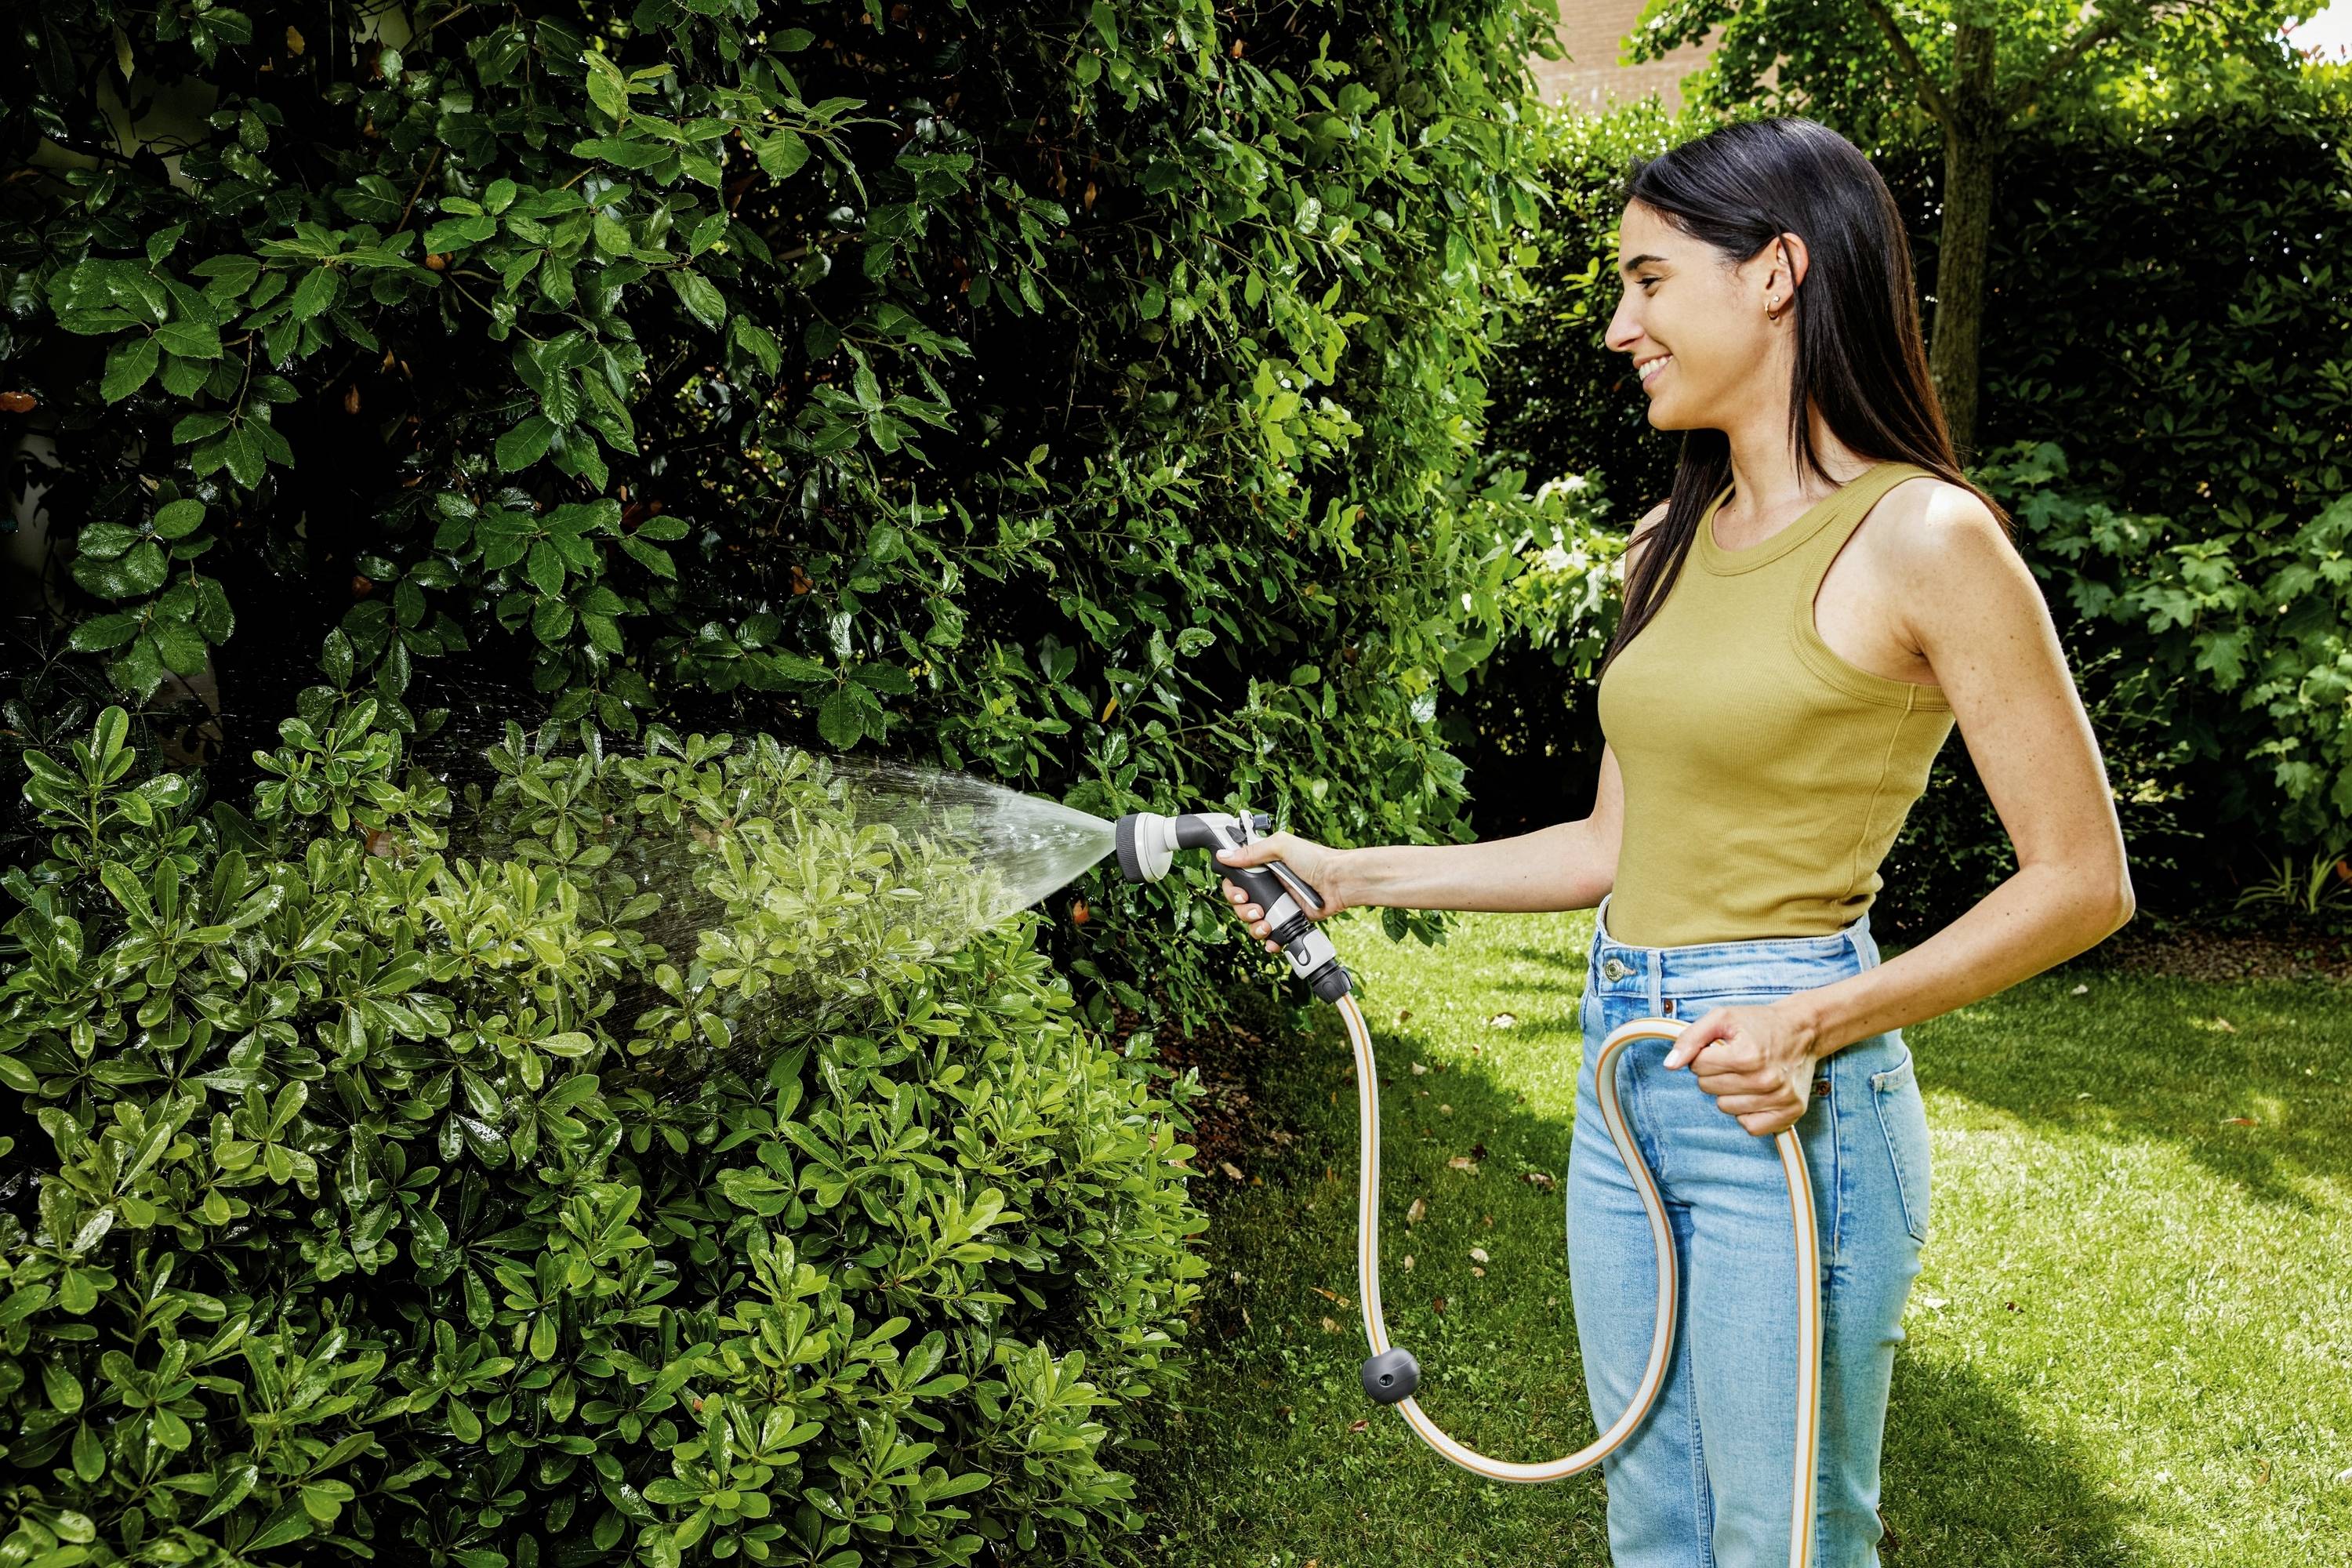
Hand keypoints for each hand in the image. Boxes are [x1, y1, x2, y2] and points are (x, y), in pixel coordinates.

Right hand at [1215, 832, 1347, 954]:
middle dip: (1242, 910)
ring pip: (1253, 921)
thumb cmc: (1316, 859)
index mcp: (1263, 867)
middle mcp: (1268, 886)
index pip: (1236, 880)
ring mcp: (1278, 904)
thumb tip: (1224, 855)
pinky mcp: (1289, 919)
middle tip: (1256, 909)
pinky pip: (1272, 934)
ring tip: (1266, 924)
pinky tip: (1272, 939)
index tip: (1239, 893)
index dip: (1232, 889)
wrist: (1339, 882)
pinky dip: (1269, 940)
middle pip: (1240, 904)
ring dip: (1254, 926)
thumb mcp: (1281, 846)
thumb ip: (1252, 851)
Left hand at [1659, 1000, 1819, 1137]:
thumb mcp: (1722, 1018)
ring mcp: (1780, 1099)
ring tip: (1747, 1075)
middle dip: (1715, 1073)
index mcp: (1747, 1056)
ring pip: (1725, 1108)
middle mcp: (1765, 1080)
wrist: (1802, 1030)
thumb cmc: (1759, 1023)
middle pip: (1709, 1088)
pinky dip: (1747, 1112)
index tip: (1721, 1047)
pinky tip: (1756, 1094)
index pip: (1698, 1067)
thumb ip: (1691, 1038)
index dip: (1705, 1055)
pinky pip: (1750, 1127)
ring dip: (1730, 1092)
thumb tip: (1670, 1065)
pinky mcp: (1790, 1113)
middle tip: (1735, 1060)